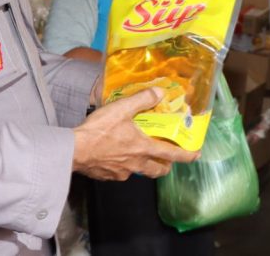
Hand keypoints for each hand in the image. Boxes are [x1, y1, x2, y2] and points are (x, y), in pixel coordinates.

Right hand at [72, 87, 198, 180]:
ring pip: (139, 171)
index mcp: (143, 148)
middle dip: (165, 166)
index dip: (186, 156)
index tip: (195, 156)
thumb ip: (142, 99)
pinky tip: (115, 156)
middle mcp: (136, 164)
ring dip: (143, 164)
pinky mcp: (108, 176)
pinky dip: (123, 165)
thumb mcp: (122, 108)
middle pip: (158, 170)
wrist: (74, 150)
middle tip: (166, 159)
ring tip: (138, 153)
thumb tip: (160, 92)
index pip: (172, 155)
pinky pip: (121, 172)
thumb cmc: (99, 130)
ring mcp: (122, 173)